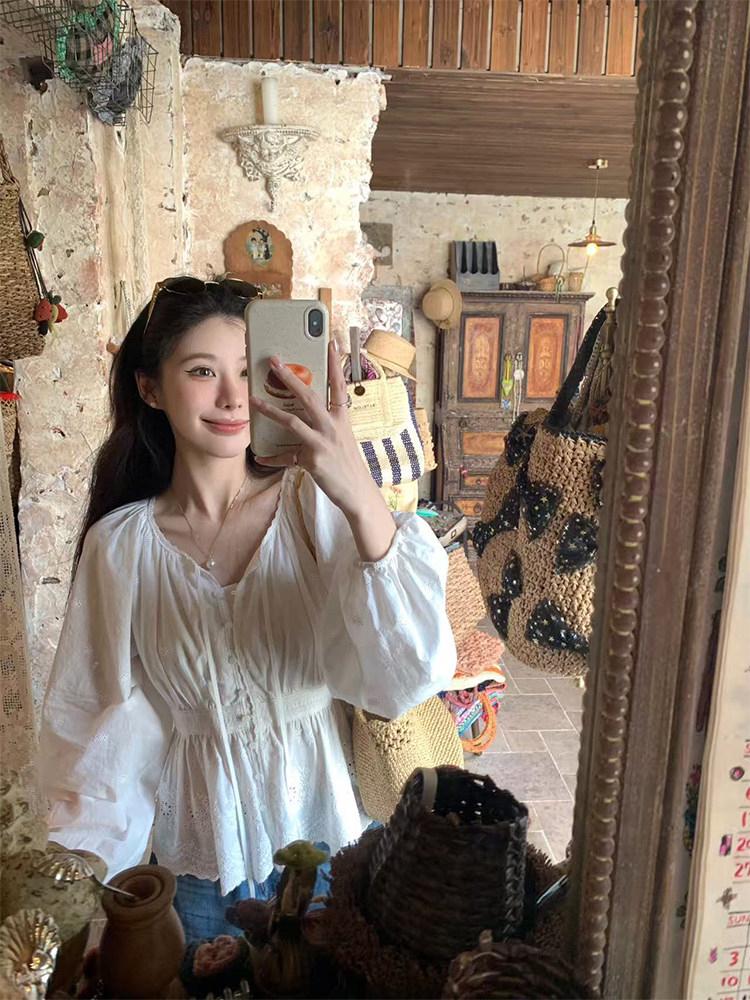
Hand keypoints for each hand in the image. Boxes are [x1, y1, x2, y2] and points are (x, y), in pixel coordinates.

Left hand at [250, 343, 395, 558]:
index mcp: (341, 419)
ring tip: (254, 400)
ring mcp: (322, 443)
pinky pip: (286, 457)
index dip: (335, 364)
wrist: (357, 492)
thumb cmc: (347, 465)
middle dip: (290, 377)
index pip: (339, 385)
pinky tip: (258, 456)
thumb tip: (304, 420)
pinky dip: (271, 458)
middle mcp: (332, 427)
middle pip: (309, 396)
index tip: (331, 343)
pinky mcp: (312, 460)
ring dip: (270, 409)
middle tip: (274, 362)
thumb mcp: (341, 440)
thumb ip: (324, 427)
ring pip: (293, 421)